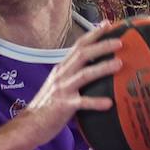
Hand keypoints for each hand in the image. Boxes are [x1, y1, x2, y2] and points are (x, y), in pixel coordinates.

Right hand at [9, 25, 123, 149]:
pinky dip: (96, 102)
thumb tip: (95, 71)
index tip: (107, 24)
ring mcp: (62, 90)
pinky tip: (109, 103)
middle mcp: (61, 75)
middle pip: (82, 54)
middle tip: (120, 41)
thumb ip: (74, 77)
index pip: (78, 46)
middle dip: (101, 46)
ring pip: (84, 75)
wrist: (29, 124)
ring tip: (119, 64)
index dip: (93, 34)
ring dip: (102, 68)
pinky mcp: (63, 106)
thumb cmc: (48, 106)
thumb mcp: (60, 85)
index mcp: (62, 69)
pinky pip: (82, 102)